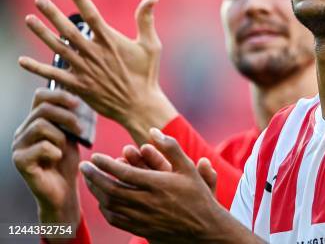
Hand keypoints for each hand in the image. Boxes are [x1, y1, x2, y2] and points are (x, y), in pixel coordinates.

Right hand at [12, 88, 81, 225]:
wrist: (62, 191)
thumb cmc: (67, 162)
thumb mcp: (71, 135)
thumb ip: (70, 118)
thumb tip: (79, 96)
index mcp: (33, 122)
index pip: (40, 96)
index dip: (60, 95)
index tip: (77, 103)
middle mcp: (22, 132)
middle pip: (43, 109)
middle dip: (67, 116)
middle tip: (80, 129)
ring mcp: (18, 146)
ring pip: (41, 125)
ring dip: (61, 136)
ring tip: (65, 148)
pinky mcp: (20, 161)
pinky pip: (42, 146)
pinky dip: (56, 152)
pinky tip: (57, 159)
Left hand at [18, 0, 177, 143]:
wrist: (139, 106)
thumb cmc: (146, 75)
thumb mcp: (152, 45)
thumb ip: (146, 20)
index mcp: (111, 41)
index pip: (91, 15)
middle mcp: (94, 53)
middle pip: (69, 29)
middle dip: (52, 13)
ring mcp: (84, 69)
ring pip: (58, 47)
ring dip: (42, 33)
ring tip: (28, 19)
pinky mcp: (78, 85)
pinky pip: (53, 75)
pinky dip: (37, 68)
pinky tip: (21, 61)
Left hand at [80, 128, 257, 243]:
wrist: (204, 229)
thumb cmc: (197, 196)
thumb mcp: (188, 168)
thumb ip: (170, 147)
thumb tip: (152, 131)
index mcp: (158, 185)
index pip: (124, 173)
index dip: (106, 164)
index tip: (95, 156)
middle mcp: (148, 202)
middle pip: (111, 189)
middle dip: (94, 177)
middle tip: (84, 167)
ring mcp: (143, 218)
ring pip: (111, 205)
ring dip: (97, 192)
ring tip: (89, 181)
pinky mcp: (141, 229)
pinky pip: (116, 219)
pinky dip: (105, 208)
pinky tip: (102, 200)